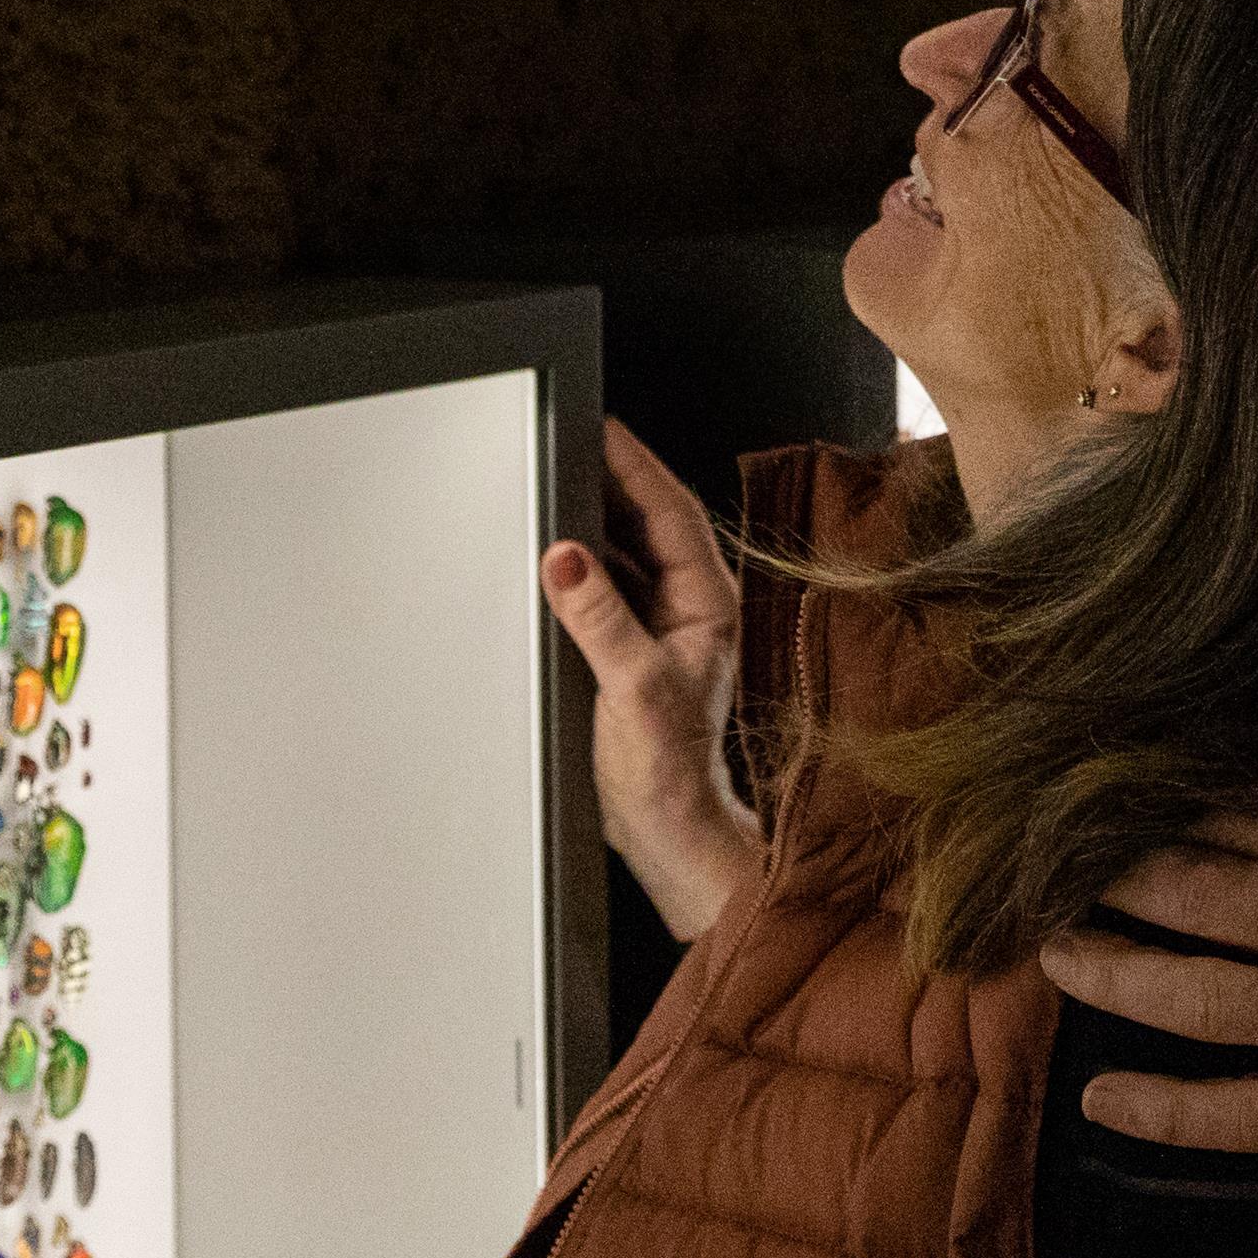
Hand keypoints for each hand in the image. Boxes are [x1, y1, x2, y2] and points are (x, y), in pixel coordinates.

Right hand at [538, 419, 762, 940]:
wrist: (667, 830)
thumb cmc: (669, 769)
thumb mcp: (633, 686)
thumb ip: (600, 619)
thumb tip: (568, 558)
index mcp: (707, 603)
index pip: (669, 510)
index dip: (635, 463)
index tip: (602, 427)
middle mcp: (689, 607)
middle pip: (646, 522)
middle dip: (609, 480)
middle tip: (567, 442)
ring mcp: (661, 627)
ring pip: (624, 553)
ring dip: (591, 522)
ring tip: (553, 488)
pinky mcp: (632, 649)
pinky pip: (606, 588)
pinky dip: (579, 569)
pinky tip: (551, 561)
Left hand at [1038, 785, 1257, 1179]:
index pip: (1242, 815)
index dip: (1158, 804)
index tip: (1091, 792)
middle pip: (1203, 897)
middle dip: (1111, 881)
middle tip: (1043, 868)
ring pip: (1203, 1001)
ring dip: (1113, 978)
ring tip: (1055, 957)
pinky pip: (1243, 1118)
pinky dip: (1165, 1114)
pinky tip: (1101, 1102)